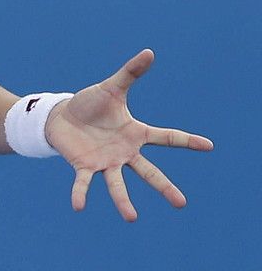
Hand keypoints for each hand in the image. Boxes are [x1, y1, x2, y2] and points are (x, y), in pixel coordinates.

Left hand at [44, 49, 213, 221]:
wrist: (61, 116)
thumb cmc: (90, 104)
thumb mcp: (111, 88)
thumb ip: (129, 74)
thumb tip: (149, 52)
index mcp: (135, 134)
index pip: (166, 137)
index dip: (187, 141)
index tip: (209, 145)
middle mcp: (124, 153)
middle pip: (148, 172)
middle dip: (164, 187)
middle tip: (181, 203)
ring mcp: (105, 162)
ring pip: (117, 184)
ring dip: (123, 201)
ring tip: (131, 218)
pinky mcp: (83, 166)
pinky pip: (83, 182)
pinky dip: (81, 193)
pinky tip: (79, 207)